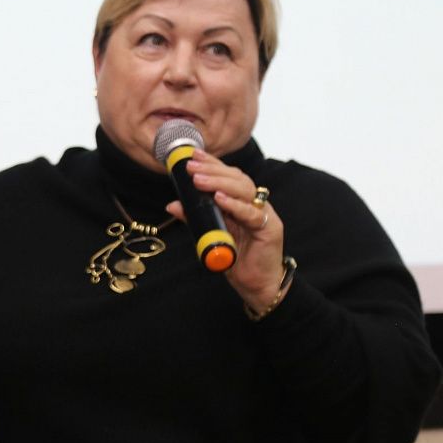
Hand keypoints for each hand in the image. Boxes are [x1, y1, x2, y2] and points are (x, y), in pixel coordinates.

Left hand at [166, 152, 284, 311]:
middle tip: (191, 167)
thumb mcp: (211, 235)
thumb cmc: (237, 260)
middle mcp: (255, 204)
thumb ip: (195, 218)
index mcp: (242, 202)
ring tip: (199, 180)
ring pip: (244, 191)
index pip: (228, 176)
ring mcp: (265, 214)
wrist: (257, 286)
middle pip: (237, 179)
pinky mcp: (270, 229)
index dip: (212, 164)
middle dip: (213, 170)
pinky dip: (235, 205)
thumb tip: (173, 205)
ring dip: (220, 183)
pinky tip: (220, 198)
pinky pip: (252, 214)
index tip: (192, 156)